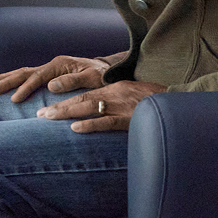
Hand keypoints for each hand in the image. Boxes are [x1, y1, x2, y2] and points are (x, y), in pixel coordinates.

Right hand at [0, 53, 125, 102]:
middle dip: (7, 80)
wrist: (108, 71)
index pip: (37, 77)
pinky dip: (15, 80)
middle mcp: (52, 65)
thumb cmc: (102, 76)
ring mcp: (50, 70)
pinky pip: (29, 77)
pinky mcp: (50, 75)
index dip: (25, 88)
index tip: (14, 99)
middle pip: (24, 72)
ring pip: (23, 73)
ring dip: (6, 78)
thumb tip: (50, 86)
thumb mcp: (92, 78)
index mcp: (59, 65)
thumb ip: (72, 81)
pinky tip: (6, 83)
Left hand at [36, 79, 166, 132]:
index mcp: (113, 89)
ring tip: (47, 118)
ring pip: (87, 108)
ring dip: (66, 113)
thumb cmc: (156, 101)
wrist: (178, 101)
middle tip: (39, 114)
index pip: (84, 94)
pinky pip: (106, 122)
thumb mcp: (132, 95)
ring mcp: (120, 107)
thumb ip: (116, 101)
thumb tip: (99, 110)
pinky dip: (90, 125)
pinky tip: (75, 129)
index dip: (64, 101)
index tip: (47, 108)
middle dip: (59, 107)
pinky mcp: (129, 119)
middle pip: (80, 100)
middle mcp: (113, 95)